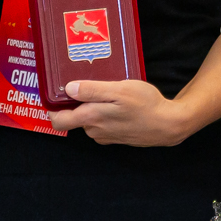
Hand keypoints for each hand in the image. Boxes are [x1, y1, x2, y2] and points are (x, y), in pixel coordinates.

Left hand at [51, 78, 195, 145]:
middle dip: (76, 103)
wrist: (168, 125)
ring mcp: (105, 136)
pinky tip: (117, 103)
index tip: (55, 93)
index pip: (58, 120)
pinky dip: (104, 114)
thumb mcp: (119, 90)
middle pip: (74, 117)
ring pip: (89, 119)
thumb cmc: (146, 104)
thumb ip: (92, 90)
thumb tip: (68, 89)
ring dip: (92, 107)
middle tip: (86, 83)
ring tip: (106, 91)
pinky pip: (101, 124)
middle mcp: (94, 130)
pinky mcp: (115, 137)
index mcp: (91, 118)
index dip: (52, 108)